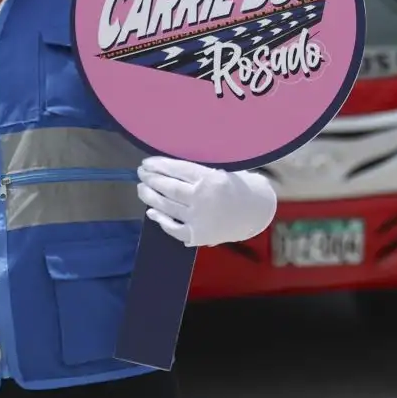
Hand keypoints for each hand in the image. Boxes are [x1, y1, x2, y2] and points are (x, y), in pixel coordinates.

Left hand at [137, 156, 277, 246]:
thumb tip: (165, 170)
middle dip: (152, 179)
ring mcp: (200, 218)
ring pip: (168, 206)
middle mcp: (204, 198)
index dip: (160, 165)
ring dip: (151, 197)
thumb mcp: (221, 172)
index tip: (147, 162)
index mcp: (211, 179)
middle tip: (141, 173)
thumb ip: (197, 173)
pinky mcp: (198, 235)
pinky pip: (174, 228)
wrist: (255, 213)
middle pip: (170, 188)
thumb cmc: (236, 188)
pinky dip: (161, 220)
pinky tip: (151, 212)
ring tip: (141, 188)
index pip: (178, 170)